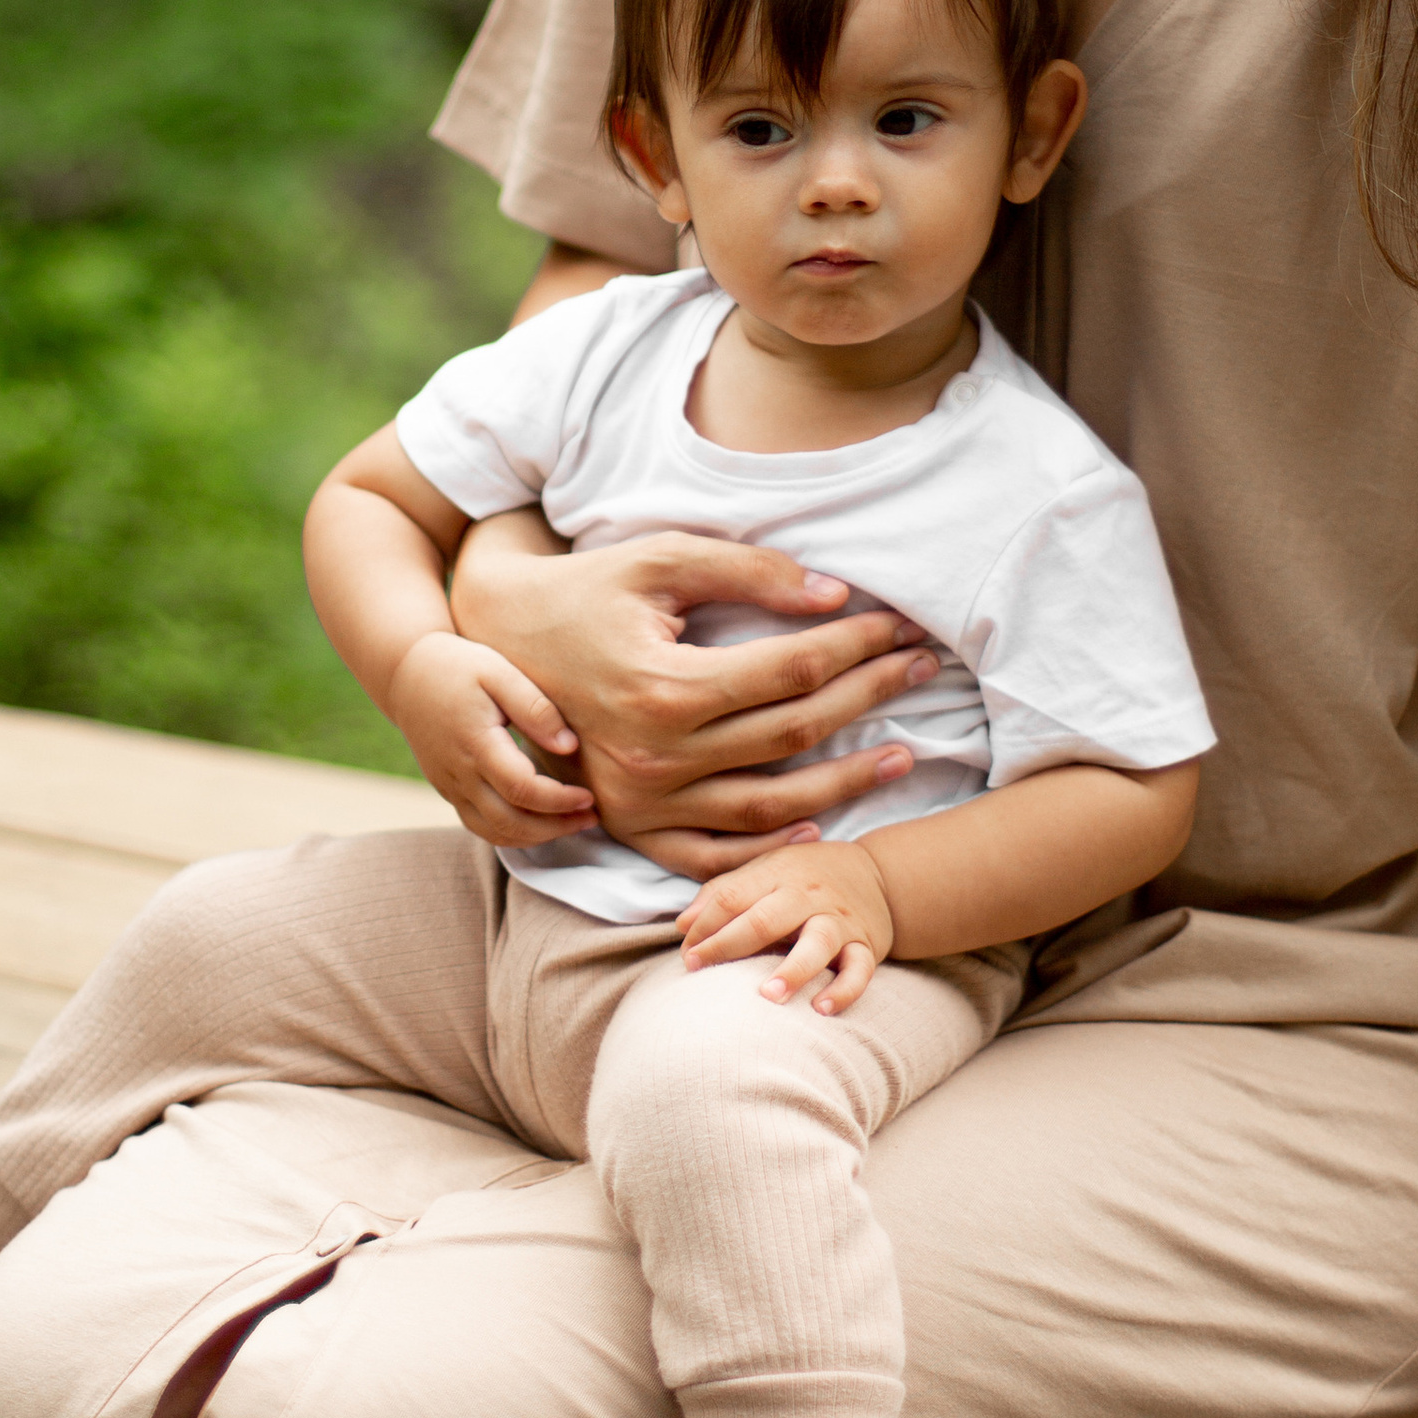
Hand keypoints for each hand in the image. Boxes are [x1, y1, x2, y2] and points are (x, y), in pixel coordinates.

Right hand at [387, 632, 598, 849]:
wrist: (405, 675)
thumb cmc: (458, 667)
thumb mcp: (499, 671)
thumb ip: (535, 708)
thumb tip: (569, 746)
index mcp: (476, 743)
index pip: (522, 789)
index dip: (559, 801)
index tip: (588, 797)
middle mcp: (459, 773)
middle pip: (509, 822)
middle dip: (555, 827)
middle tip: (590, 817)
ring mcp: (450, 786)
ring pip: (493, 832)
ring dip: (536, 837)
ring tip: (571, 824)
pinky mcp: (447, 790)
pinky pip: (479, 825)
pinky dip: (511, 834)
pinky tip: (539, 823)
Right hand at [448, 527, 930, 879]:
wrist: (497, 639)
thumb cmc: (588, 589)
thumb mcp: (661, 560)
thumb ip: (748, 572)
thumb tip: (834, 596)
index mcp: (665, 687)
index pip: (793, 670)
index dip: (857, 647)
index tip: (899, 627)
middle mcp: (654, 756)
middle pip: (793, 734)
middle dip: (868, 698)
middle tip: (920, 670)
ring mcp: (639, 801)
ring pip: (769, 807)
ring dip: (844, 783)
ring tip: (899, 753)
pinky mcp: (628, 824)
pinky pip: (709, 857)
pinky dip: (768, 849)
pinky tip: (820, 823)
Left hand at [678, 840, 894, 1010]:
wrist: (880, 875)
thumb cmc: (806, 877)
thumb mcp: (765, 870)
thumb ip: (723, 893)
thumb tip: (683, 927)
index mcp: (777, 874)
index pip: (732, 896)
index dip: (704, 926)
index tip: (687, 956)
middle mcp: (808, 895)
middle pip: (766, 918)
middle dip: (730, 944)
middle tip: (700, 970)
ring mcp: (838, 921)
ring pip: (817, 942)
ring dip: (793, 969)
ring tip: (769, 995)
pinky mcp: (866, 945)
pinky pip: (859, 970)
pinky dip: (844, 990)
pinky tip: (821, 1009)